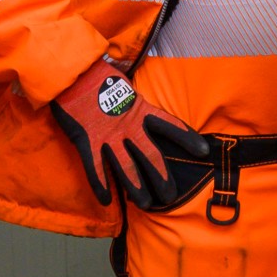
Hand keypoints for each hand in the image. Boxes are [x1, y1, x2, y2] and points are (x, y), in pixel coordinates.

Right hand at [50, 57, 192, 208]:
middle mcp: (128, 126)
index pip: (170, 126)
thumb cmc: (98, 76)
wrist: (72, 72)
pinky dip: (101, 185)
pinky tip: (106, 201)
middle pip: (151, 156)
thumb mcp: (124, 86)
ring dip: (137, 187)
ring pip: (127, 167)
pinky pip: (95, 168)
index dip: (187, 139)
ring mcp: (108, 136)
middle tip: (170, 196)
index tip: (204, 151)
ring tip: (145, 204)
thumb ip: (133, 101)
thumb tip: (139, 105)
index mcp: (140, 110)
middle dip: (162, 177)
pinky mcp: (87, 141)